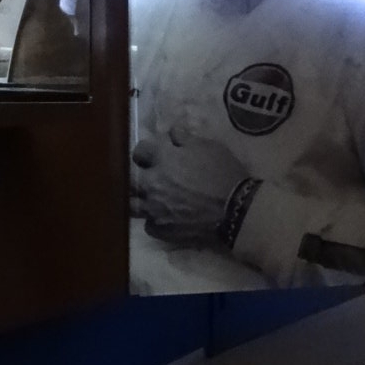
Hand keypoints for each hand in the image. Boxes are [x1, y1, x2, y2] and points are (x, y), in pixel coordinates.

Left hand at [131, 125, 248, 247]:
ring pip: (132, 205)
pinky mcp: (161, 230)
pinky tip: (164, 218)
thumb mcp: (209, 147)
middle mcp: (151, 184)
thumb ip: (185, 139)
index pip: (140, 150)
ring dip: (139, 200)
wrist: (234, 212)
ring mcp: (153, 209)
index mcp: (162, 159)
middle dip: (135, 177)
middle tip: (148, 178)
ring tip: (149, 200)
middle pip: (130, 179)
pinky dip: (155, 220)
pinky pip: (149, 225)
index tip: (152, 154)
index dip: (146, 151)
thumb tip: (172, 133)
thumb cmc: (224, 174)